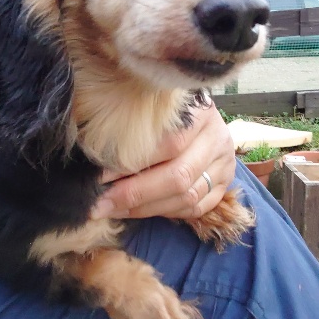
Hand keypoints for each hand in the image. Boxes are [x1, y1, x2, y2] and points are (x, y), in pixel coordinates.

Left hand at [91, 102, 235, 219]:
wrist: (201, 115)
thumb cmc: (165, 110)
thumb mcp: (153, 105)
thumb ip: (133, 122)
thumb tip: (94, 146)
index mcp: (201, 111)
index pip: (169, 144)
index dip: (132, 162)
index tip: (98, 175)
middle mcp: (218, 138)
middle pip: (178, 176)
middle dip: (134, 194)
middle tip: (100, 202)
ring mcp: (224, 165)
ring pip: (186, 197)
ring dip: (145, 208)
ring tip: (112, 209)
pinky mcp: (224, 186)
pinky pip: (195, 209)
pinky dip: (165, 213)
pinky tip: (137, 211)